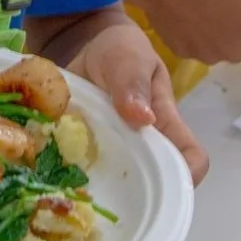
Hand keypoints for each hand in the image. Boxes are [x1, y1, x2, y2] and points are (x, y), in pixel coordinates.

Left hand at [69, 19, 210, 184]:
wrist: (84, 45)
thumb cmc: (121, 50)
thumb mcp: (128, 56)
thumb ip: (133, 82)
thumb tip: (143, 119)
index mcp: (165, 123)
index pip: (190, 159)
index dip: (186, 178)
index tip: (163, 192)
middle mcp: (144, 145)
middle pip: (154, 184)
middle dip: (134, 196)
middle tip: (105, 192)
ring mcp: (116, 151)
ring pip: (116, 184)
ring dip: (96, 187)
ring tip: (70, 185)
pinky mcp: (88, 151)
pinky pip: (82, 171)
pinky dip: (68, 173)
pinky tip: (49, 170)